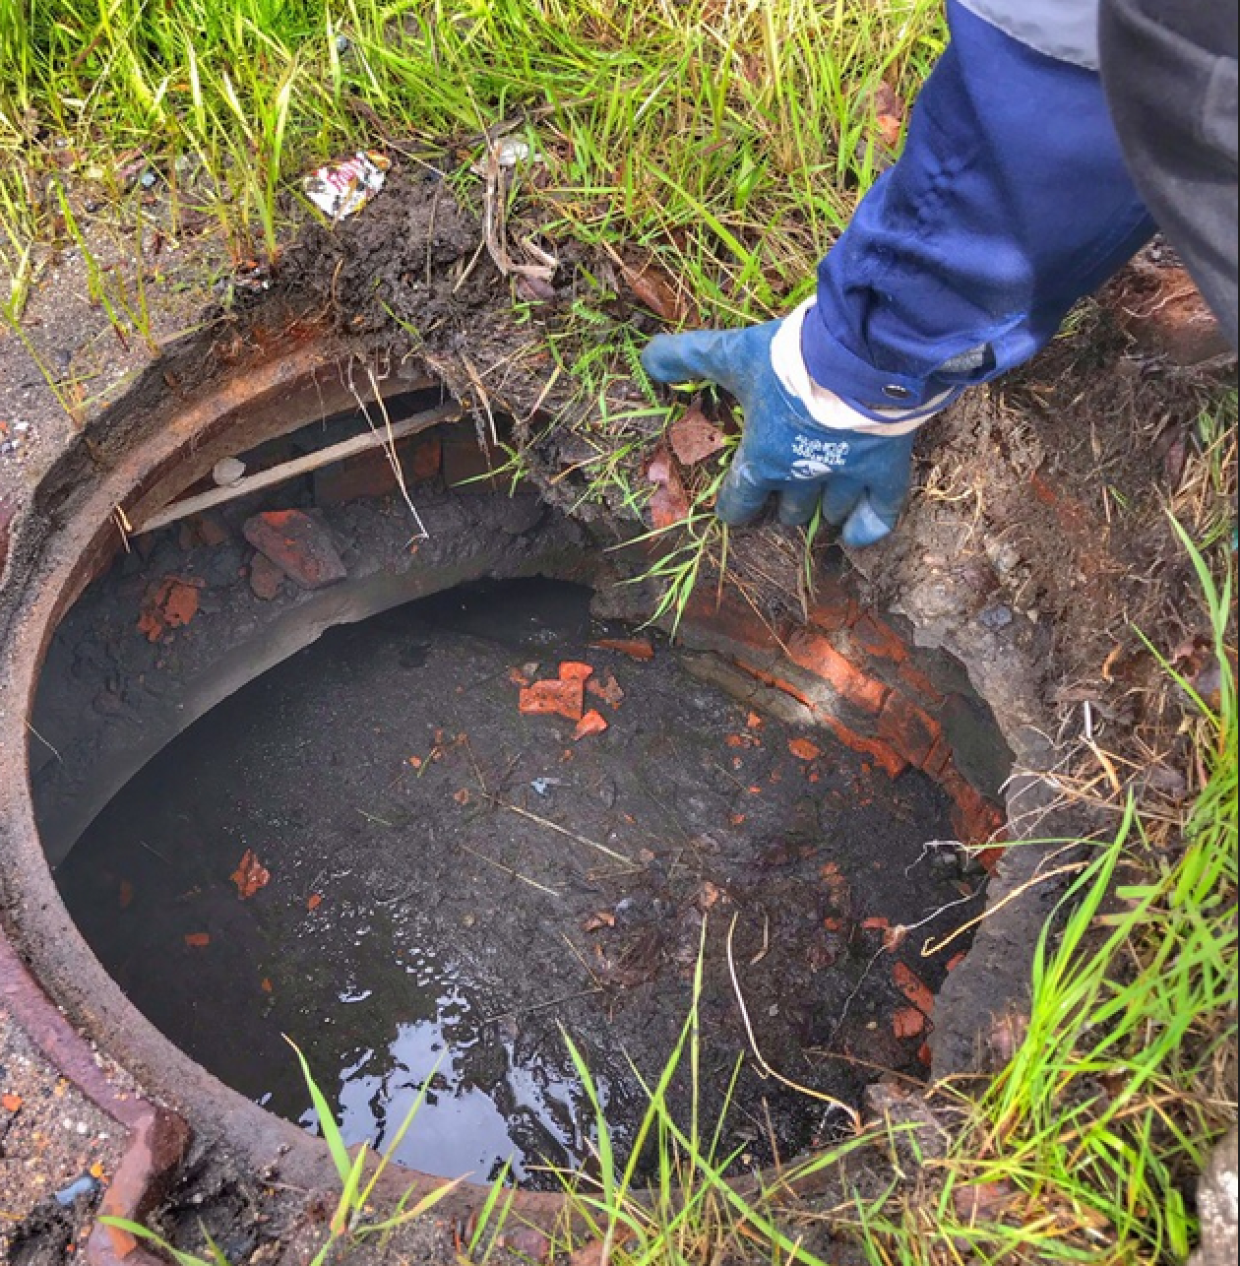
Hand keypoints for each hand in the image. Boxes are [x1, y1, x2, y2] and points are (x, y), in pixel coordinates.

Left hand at [641, 316, 922, 546]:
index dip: (735, 506)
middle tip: (783, 496)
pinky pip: (879, 512)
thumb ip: (690, 357)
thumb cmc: (792, 358)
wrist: (861, 353)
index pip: (741, 500)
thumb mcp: (733, 353)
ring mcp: (846, 477)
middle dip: (784, 503)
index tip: (733, 508)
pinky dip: (867, 527)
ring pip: (830, 510)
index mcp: (763, 459)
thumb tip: (648, 359)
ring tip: (820, 509)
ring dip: (822, 510)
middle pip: (788, 507)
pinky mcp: (885, 469)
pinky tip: (855, 535)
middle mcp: (802, 478)